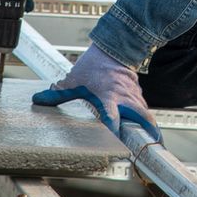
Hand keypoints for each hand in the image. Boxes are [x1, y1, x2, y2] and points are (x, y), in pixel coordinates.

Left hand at [32, 45, 159, 141]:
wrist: (112, 49)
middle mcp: (123, 97)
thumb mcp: (73, 81)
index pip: (112, 115)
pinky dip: (146, 121)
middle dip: (148, 131)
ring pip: (146, 114)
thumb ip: (59, 94)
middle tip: (154, 147)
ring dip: (150, 128)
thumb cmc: (92, 66)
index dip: (114, 128)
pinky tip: (147, 133)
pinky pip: (144, 109)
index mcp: (107, 96)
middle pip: (141, 116)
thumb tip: (39, 100)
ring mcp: (134, 96)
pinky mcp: (138, 94)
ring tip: (156, 146)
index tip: (116, 140)